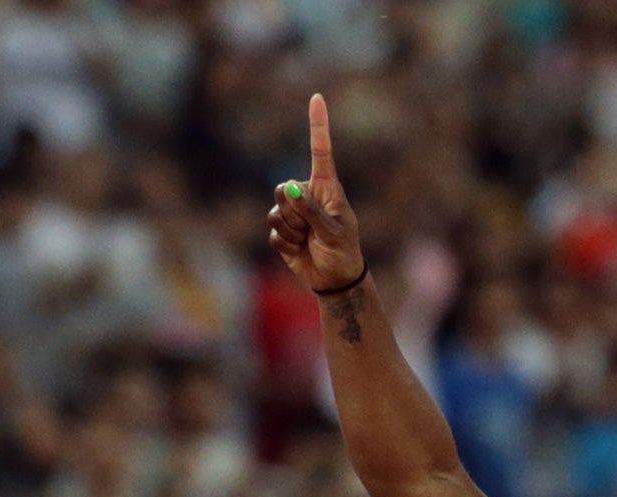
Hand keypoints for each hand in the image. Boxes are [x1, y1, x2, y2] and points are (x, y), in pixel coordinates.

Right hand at [267, 93, 364, 293]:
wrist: (335, 279)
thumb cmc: (343, 251)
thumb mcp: (333, 231)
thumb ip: (311, 211)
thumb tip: (290, 189)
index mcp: (327, 187)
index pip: (321, 151)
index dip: (317, 125)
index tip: (317, 98)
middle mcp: (307, 195)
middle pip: (283, 188)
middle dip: (293, 211)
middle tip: (311, 228)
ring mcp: (293, 212)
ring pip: (275, 212)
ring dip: (291, 230)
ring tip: (308, 240)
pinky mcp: (282, 230)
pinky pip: (273, 232)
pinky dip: (286, 244)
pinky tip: (300, 249)